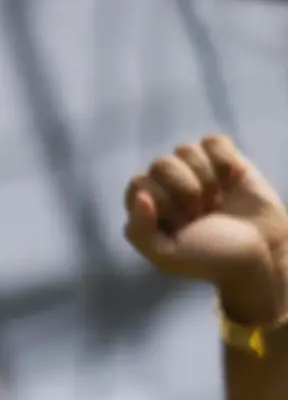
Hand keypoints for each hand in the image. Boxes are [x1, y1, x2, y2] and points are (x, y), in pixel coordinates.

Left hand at [124, 135, 287, 328]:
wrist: (261, 251)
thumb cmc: (211, 257)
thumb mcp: (167, 256)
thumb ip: (139, 232)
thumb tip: (140, 196)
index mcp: (146, 209)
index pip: (138, 184)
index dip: (161, 201)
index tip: (180, 223)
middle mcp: (166, 186)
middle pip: (161, 164)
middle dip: (185, 191)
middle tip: (201, 214)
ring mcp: (194, 170)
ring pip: (185, 150)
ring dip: (205, 178)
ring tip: (216, 201)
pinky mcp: (223, 159)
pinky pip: (213, 141)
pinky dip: (224, 161)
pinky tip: (231, 181)